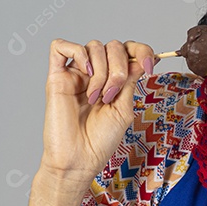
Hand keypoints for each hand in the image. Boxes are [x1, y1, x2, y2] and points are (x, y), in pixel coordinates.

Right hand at [40, 38, 157, 187]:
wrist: (79, 159)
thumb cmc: (100, 140)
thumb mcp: (124, 108)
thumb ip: (130, 81)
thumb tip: (141, 58)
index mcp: (114, 79)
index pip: (129, 50)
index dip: (141, 51)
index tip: (149, 67)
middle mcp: (96, 73)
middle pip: (113, 46)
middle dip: (119, 68)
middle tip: (112, 95)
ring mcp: (76, 74)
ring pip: (94, 46)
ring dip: (102, 71)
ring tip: (97, 97)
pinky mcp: (56, 77)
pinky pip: (61, 47)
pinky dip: (78, 52)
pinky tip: (85, 73)